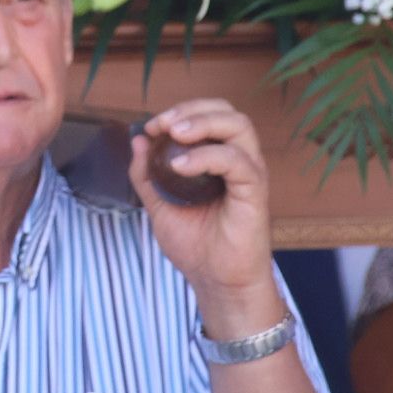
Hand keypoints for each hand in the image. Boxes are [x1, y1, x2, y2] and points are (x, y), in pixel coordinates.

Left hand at [127, 100, 277, 323]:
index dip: (181, 112)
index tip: (152, 125)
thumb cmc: (195, 245)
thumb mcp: (158, 204)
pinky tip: (180, 166)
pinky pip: (238, 161)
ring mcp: (249, 174)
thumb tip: (137, 140)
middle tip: (163, 124)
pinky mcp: (254, 192)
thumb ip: (146, 173)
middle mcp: (238, 160)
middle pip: (227, 111)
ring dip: (203, 122)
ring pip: (239, 126)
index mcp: (219, 158)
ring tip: (174, 134)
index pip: (209, 115)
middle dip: (192, 109)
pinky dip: (207, 156)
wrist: (215, 282)